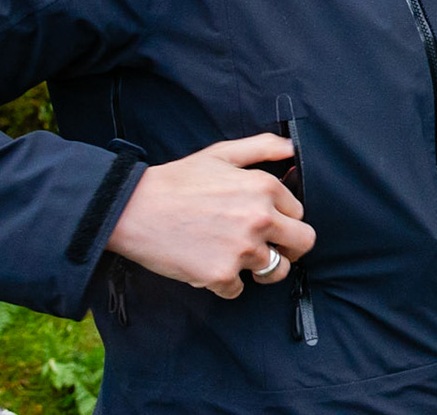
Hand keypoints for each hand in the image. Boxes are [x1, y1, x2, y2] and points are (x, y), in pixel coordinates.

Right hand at [105, 134, 313, 298]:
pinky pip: (239, 290)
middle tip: (269, 247)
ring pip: (275, 271)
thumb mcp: (223, 153)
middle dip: (289, 247)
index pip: (299, 212)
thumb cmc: (177, 180)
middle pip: (303, 243)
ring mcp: (242, 250)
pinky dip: (226, 284)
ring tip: (240, 259)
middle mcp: (260, 219)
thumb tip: (293, 147)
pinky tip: (209, 265)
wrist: (134, 209)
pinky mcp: (221, 276)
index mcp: (265, 188)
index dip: (284, 218)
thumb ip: (264, 147)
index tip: (268, 222)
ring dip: (261, 269)